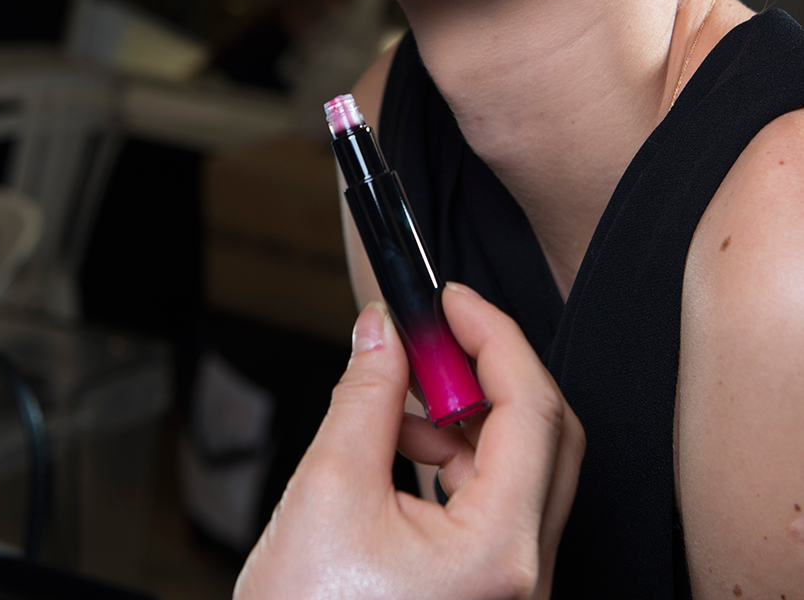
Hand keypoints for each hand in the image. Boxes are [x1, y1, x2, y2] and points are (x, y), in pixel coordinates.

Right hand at [233, 284, 583, 599]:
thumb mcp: (327, 491)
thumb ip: (364, 396)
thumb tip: (382, 333)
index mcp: (500, 553)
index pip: (530, 407)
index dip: (492, 336)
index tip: (450, 300)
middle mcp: (522, 576)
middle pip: (544, 435)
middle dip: (487, 371)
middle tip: (434, 334)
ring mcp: (509, 590)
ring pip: (522, 469)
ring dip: (467, 415)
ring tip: (398, 404)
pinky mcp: (487, 595)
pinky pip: (496, 504)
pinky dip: (457, 457)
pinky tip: (402, 446)